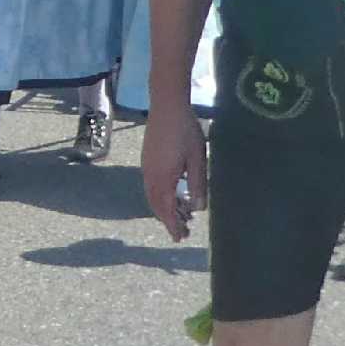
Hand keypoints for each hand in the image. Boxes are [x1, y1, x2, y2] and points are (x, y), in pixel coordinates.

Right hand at [141, 102, 205, 239]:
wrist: (166, 106)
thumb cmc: (186, 131)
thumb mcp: (198, 159)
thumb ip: (198, 185)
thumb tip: (198, 209)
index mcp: (163, 178)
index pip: (167, 209)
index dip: (173, 225)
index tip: (180, 238)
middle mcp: (150, 176)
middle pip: (157, 205)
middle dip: (169, 220)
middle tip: (183, 232)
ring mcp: (146, 168)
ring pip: (152, 196)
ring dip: (165, 208)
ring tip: (180, 216)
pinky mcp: (147, 160)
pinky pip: (151, 186)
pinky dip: (161, 197)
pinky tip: (173, 194)